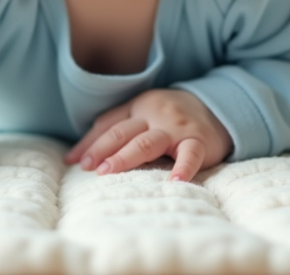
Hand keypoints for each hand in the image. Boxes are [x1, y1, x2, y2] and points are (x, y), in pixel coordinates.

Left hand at [64, 89, 232, 181]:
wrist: (217, 107)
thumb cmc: (169, 118)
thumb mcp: (142, 116)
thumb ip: (112, 131)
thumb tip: (73, 158)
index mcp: (138, 107)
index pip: (109, 124)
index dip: (90, 142)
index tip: (73, 161)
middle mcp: (154, 114)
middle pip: (124, 132)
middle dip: (103, 149)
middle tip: (88, 168)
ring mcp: (176, 127)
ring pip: (148, 141)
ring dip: (127, 157)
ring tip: (109, 172)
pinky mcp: (198, 140)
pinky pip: (189, 155)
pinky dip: (182, 168)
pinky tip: (174, 182)